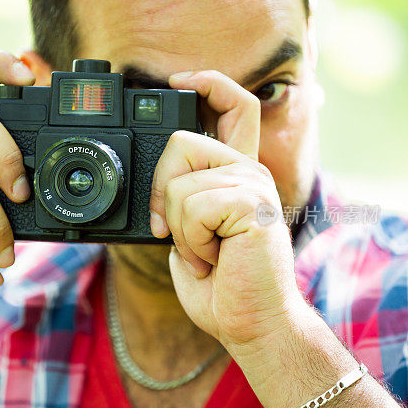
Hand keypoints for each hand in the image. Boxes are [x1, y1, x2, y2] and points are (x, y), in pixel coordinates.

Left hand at [149, 70, 302, 371]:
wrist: (250, 325)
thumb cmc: (221, 286)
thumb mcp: (189, 235)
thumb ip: (180, 201)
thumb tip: (153, 184)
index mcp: (236, 174)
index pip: (235, 107)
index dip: (208, 84)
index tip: (178, 81)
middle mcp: (249, 172)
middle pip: (181, 141)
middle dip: (159, 190)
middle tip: (171, 232)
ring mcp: (254, 186)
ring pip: (179, 182)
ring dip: (178, 229)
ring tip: (205, 253)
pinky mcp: (254, 206)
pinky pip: (193, 207)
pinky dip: (191, 241)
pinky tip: (214, 259)